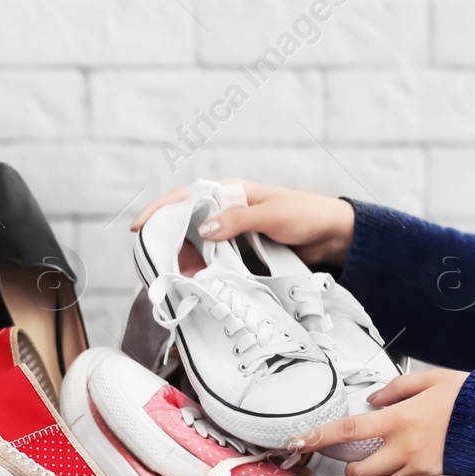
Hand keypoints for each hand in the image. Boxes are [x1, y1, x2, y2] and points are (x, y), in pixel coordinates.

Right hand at [131, 178, 355, 269]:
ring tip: (177, 279)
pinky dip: (202, 272)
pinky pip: (213, 261)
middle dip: (167, 243)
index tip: (140, 228)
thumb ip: (238, 221)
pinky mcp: (240, 253)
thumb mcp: (272, 215)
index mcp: (230, 192)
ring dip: (185, 262)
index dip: (159, 210)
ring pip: (196, 246)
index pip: (185, 197)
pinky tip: (197, 283)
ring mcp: (232, 233)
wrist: (334, 236)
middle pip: (184, 225)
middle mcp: (226, 211)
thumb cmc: (307, 216)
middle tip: (155, 264)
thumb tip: (204, 229)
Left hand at [287, 369, 469, 475]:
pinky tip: (409, 473)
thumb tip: (372, 398)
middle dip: (350, 468)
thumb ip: (397, 388)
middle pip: (357, 470)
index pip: (346, 430)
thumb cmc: (473, 400)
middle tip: (357, 458)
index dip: (317, 437)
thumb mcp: (433, 380)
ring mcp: (420, 469)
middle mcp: (405, 448)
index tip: (296, 442)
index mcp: (399, 420)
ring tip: (385, 465)